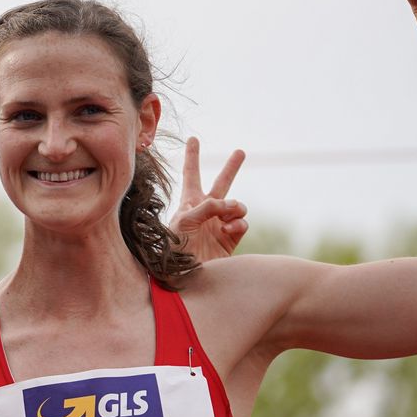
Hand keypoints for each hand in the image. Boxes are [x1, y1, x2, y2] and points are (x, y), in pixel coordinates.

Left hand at [172, 137, 247, 260]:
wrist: (184, 277)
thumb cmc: (175, 249)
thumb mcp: (183, 222)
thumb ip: (205, 207)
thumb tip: (229, 204)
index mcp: (188, 204)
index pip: (191, 175)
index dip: (193, 157)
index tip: (193, 139)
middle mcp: (206, 212)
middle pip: (221, 185)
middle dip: (231, 168)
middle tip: (240, 152)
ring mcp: (219, 225)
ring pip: (237, 205)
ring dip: (235, 206)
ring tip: (228, 213)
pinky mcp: (231, 239)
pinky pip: (242, 223)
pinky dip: (238, 223)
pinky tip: (229, 229)